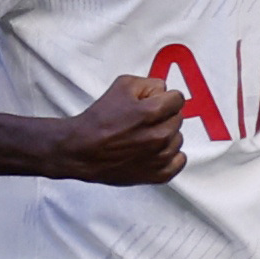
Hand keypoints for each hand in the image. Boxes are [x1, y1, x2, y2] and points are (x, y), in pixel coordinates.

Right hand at [53, 71, 192, 184]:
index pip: (178, 99)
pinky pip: (178, 162)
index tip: (156, 103)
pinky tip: (155, 151)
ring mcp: (160, 157)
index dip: (165, 99)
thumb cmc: (98, 121)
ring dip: (165, 135)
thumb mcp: (123, 85)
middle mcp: (159, 136)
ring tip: (144, 136)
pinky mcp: (157, 175)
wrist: (81, 150)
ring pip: (177, 139)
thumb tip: (163, 90)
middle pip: (177, 119)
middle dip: (164, 116)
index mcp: (152, 113)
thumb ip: (150, 84)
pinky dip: (170, 156)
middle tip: (144, 120)